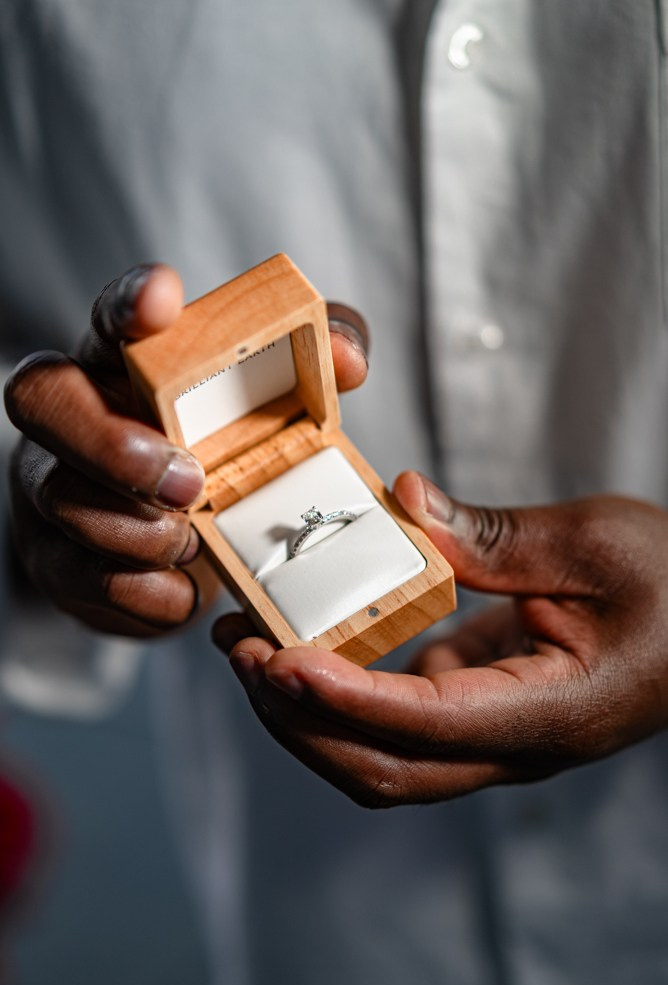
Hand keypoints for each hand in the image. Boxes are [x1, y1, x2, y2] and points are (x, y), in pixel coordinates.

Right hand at [4, 265, 368, 636]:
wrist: (179, 555)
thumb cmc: (223, 462)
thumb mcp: (275, 414)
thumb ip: (315, 373)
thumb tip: (347, 362)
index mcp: (130, 365)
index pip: (114, 315)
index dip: (131, 303)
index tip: (165, 299)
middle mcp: (74, 413)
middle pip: (43, 397)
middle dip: (115, 445)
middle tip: (191, 482)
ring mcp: (52, 486)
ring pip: (63, 499)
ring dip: (142, 532)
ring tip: (195, 543)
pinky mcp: (57, 559)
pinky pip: (86, 577)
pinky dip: (147, 590)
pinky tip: (182, 585)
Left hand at [214, 474, 667, 805]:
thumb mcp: (594, 541)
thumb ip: (494, 537)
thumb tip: (401, 505)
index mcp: (553, 713)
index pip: (429, 725)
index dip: (347, 699)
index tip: (279, 661)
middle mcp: (515, 745)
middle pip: (384, 768)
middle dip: (299, 719)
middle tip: (240, 650)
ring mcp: (492, 734)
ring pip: (381, 757)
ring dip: (307, 712)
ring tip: (250, 646)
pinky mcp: (478, 708)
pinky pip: (395, 720)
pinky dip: (340, 691)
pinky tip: (309, 640)